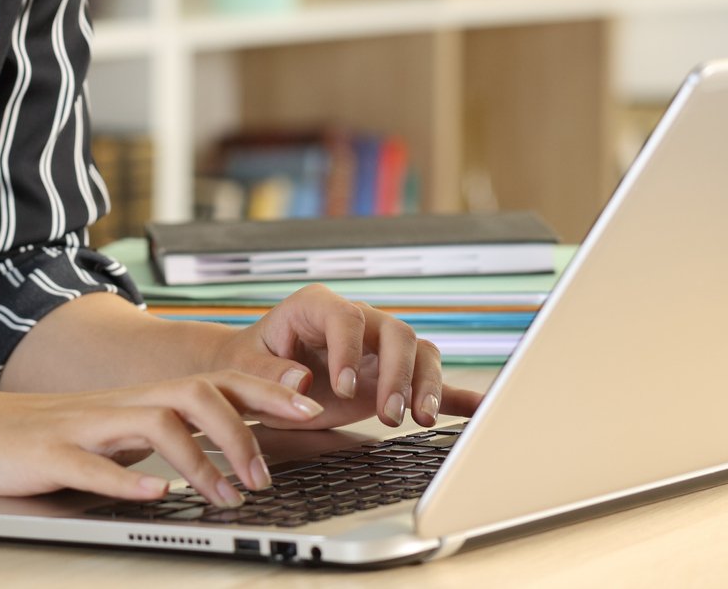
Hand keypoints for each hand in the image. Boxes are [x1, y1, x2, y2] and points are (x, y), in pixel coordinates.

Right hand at [0, 372, 326, 503]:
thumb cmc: (40, 438)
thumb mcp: (110, 434)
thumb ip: (159, 437)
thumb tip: (222, 453)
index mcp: (137, 400)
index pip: (213, 381)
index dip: (264, 390)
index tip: (310, 405)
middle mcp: (118, 405)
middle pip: (195, 392)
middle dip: (244, 425)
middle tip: (271, 472)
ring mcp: (83, 427)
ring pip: (155, 422)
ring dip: (200, 459)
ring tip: (228, 495)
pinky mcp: (48, 455)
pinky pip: (91, 464)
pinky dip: (127, 478)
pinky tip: (155, 494)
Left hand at [204, 285, 483, 430]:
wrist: (258, 374)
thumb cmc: (251, 363)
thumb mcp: (247, 366)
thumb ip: (271, 372)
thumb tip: (303, 377)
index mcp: (318, 307)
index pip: (346, 318)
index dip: (349, 350)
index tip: (343, 388)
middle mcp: (358, 321)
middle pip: (396, 333)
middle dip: (398, 373)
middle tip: (388, 414)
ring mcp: (379, 347)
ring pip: (420, 353)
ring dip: (425, 385)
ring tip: (418, 420)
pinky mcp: (392, 375)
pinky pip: (430, 379)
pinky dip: (456, 394)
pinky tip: (480, 407)